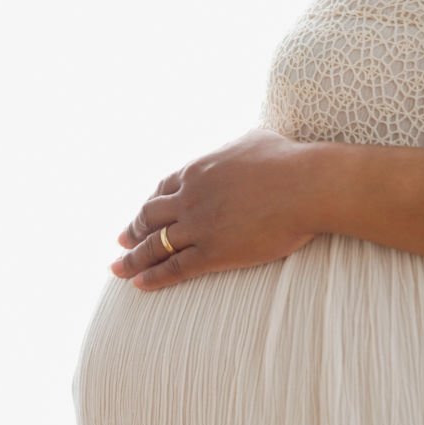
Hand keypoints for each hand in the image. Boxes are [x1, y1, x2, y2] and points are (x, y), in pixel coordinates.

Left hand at [110, 127, 319, 289]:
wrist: (305, 186)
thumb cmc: (288, 161)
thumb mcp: (253, 139)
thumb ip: (236, 146)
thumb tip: (241, 144)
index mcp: (197, 170)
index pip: (162, 189)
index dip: (149, 204)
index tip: (141, 215)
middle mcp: (190, 198)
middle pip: (149, 217)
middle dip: (133, 230)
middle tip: (122, 242)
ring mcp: (198, 226)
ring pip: (155, 245)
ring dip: (132, 258)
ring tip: (118, 268)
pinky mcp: (212, 252)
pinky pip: (174, 268)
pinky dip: (153, 277)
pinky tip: (139, 284)